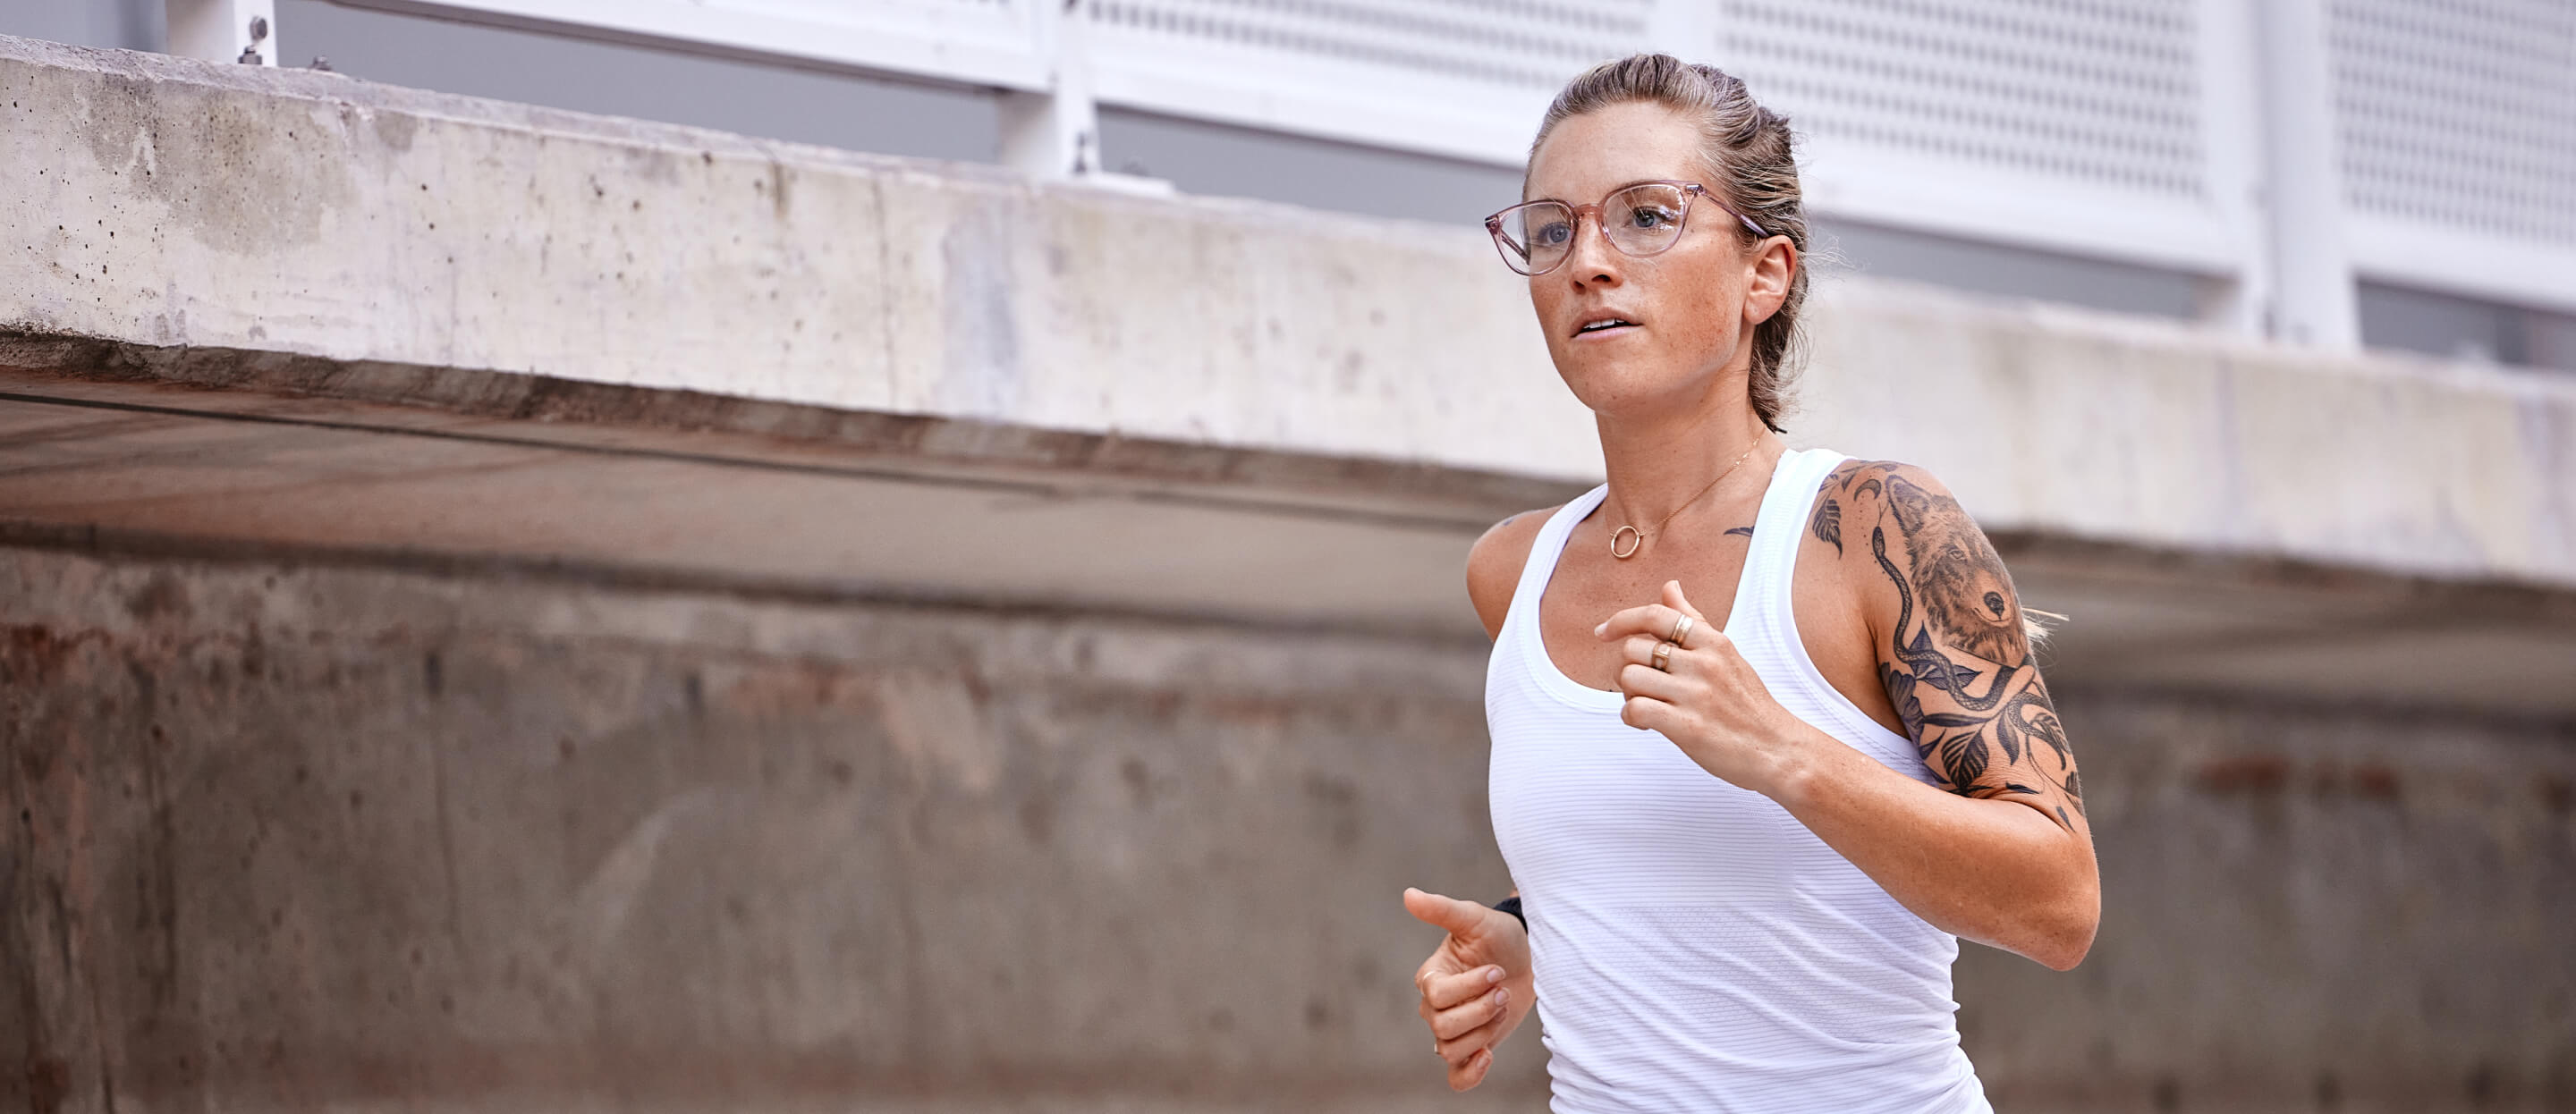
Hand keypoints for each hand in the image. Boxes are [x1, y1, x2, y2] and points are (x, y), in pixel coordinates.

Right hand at [1402, 887, 1533, 1090]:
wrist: (1528, 958)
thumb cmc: (1498, 936)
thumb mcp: (1473, 919)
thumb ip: (1441, 909)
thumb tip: (1409, 895)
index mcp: (1431, 978)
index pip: (1438, 996)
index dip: (1470, 988)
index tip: (1497, 971)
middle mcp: (1435, 1007)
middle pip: (1443, 1026)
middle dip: (1481, 1010)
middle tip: (1504, 990)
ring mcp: (1453, 1030)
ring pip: (1450, 1050)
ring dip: (1483, 1032)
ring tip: (1502, 1007)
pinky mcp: (1473, 1047)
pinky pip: (1457, 1076)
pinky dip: (1470, 1074)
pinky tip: (1488, 1055)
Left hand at [1595, 580, 1808, 794]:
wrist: (1778, 749)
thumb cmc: (1749, 704)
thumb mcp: (1727, 653)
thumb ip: (1693, 621)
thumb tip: (1670, 586)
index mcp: (1713, 641)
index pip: (1655, 615)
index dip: (1621, 620)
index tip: (1603, 633)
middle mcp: (1704, 663)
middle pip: (1633, 649)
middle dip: (1628, 669)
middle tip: (1645, 687)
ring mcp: (1696, 694)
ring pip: (1629, 678)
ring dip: (1629, 695)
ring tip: (1649, 705)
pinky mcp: (1687, 727)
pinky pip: (1635, 709)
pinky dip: (1631, 718)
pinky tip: (1647, 724)